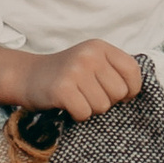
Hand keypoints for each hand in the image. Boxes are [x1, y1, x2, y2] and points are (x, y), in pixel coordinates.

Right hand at [25, 40, 143, 119]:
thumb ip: (114, 70)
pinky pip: (84, 113)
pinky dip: (77, 115)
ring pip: (102, 106)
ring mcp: (75, 70)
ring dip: (90, 108)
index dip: (131, 89)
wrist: (28, 76)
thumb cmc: (67, 74)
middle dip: (107, 100)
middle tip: (89, 94)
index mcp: (100, 47)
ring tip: (77, 97)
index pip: (132, 71)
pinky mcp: (62, 88)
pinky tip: (68, 105)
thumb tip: (135, 94)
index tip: (120, 95)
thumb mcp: (92, 62)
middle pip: (119, 92)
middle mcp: (89, 55)